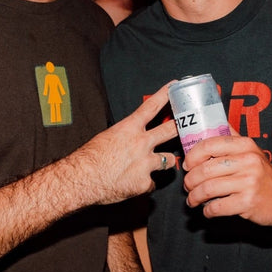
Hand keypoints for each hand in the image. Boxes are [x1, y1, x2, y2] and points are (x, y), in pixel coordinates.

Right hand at [77, 83, 177, 205]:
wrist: (82, 179)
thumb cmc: (88, 158)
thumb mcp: (106, 138)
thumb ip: (123, 137)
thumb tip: (127, 140)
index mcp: (129, 129)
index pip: (151, 107)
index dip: (165, 95)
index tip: (174, 87)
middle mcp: (141, 143)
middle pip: (170, 130)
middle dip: (181, 127)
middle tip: (189, 125)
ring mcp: (146, 163)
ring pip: (168, 160)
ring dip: (165, 161)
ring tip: (160, 164)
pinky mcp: (144, 183)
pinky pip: (152, 184)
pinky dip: (146, 184)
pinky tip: (136, 185)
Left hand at [183, 134, 271, 225]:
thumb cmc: (264, 174)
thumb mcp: (252, 150)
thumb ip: (231, 138)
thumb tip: (209, 124)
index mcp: (245, 145)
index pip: (209, 145)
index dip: (192, 156)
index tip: (186, 165)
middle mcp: (248, 161)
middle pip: (205, 169)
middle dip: (190, 180)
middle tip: (188, 186)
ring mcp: (249, 182)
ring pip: (208, 189)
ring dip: (195, 197)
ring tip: (193, 200)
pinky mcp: (249, 203)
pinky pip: (217, 207)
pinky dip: (207, 210)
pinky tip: (207, 210)